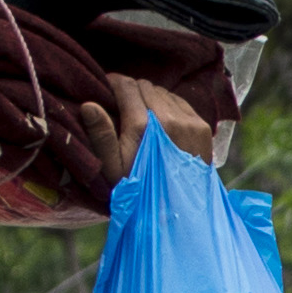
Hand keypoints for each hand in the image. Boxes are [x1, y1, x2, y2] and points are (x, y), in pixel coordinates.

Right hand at [75, 73, 218, 176]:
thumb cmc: (138, 190)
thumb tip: (88, 104)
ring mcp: (189, 122)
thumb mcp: (112, 168)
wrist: (179, 210)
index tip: (105, 87)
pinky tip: (160, 120)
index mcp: (143, 126)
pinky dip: (168, 105)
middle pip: (145, 86)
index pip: (126, 85)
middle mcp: (169, 119)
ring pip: (163, 92)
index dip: (113, 82)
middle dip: (130, 90)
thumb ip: (100, 135)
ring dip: (150, 97)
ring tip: (140, 112)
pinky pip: (181, 102)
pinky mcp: (202, 127)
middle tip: (121, 102)